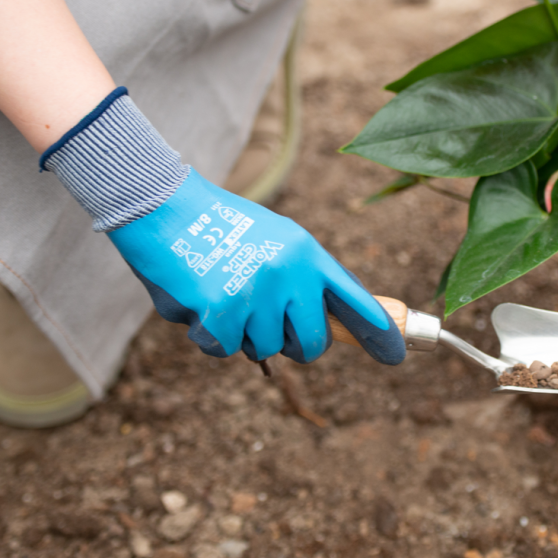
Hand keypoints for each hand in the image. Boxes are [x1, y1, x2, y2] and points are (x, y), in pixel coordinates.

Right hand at [108, 171, 405, 363]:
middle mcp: (291, 273)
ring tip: (220, 293)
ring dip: (240, 335)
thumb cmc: (215, 226)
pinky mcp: (222, 310)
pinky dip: (207, 336)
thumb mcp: (274, 240)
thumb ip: (299, 279)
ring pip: (264, 349)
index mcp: (308, 254)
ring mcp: (258, 292)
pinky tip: (197, 301)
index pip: (353, 299)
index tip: (396, 355)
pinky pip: (223, 350)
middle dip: (292, 345)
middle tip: (264, 322)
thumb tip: (317, 328)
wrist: (162, 203)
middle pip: (312, 344)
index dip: (377, 332)